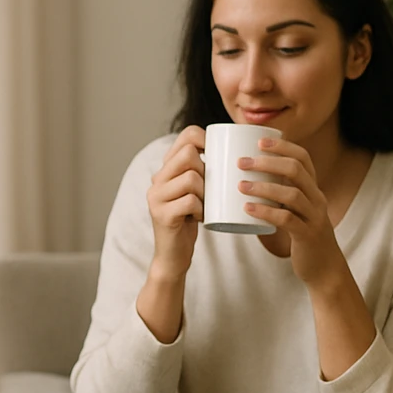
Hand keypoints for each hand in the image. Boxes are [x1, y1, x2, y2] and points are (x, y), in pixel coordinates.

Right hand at [146, 125, 206, 279]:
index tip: (217, 154)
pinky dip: (201, 209)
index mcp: (165, 170)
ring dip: (206, 192)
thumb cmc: (190, 221)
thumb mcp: (194, 193)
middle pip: (188, 156)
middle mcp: (156, 180)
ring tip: (206, 205)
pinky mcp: (162, 215)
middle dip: (206, 170)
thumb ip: (201, 173)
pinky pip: (189, 201)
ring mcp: (156, 197)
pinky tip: (202, 217)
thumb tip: (236, 153)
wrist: (173, 256)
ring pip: (190, 178)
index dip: (205, 139)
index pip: (185, 136)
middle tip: (210, 188)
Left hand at [237, 137, 346, 285]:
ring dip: (264, 186)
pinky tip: (248, 209)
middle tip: (242, 162)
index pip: (303, 158)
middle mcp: (317, 198)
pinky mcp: (308, 235)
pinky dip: (266, 212)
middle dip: (268, 162)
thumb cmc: (300, 235)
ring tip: (240, 185)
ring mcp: (315, 217)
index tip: (258, 141)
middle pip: (296, 170)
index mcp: (313, 189)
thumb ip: (276, 196)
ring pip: (292, 194)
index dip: (282, 147)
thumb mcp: (293, 210)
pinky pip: (288, 219)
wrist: (324, 268)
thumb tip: (240, 180)